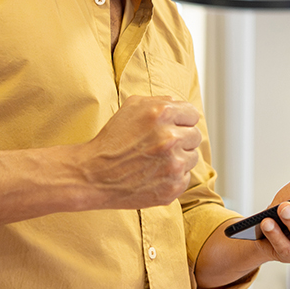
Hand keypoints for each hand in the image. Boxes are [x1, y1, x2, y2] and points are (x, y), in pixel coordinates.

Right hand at [80, 96, 201, 208]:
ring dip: (179, 158)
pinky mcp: (173, 187)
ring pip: (192, 158)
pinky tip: (154, 174)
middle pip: (195, 136)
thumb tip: (180, 106)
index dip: (182, 121)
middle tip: (161, 146)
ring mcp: (173, 165)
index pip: (193, 114)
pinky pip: (185, 178)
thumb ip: (160, 101)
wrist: (94, 174)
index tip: (173, 127)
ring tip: (156, 160)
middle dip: (181, 140)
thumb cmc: (111, 140)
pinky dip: (173, 177)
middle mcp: (170, 138)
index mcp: (162, 113)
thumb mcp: (131, 107)